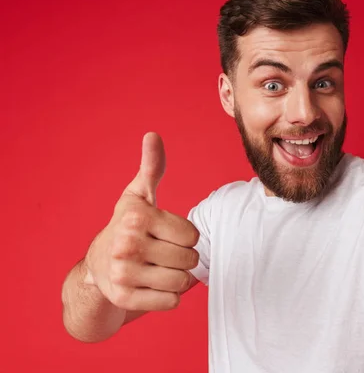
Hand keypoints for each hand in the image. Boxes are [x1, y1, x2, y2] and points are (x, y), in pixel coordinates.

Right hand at [84, 132, 199, 310]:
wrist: (97, 266)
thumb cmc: (127, 226)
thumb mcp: (138, 196)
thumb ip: (152, 167)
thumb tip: (153, 135)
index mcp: (137, 217)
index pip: (192, 236)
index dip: (185, 236)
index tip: (167, 234)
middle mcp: (127, 245)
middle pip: (190, 260)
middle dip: (183, 258)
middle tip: (164, 253)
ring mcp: (124, 274)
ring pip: (182, 283)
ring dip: (178, 278)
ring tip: (159, 268)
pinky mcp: (124, 299)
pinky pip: (171, 302)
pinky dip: (169, 296)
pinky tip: (153, 285)